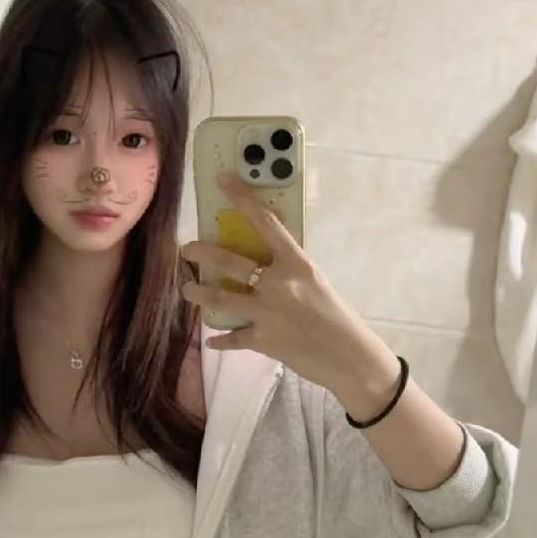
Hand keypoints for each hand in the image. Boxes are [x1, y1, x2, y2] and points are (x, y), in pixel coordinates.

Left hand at [179, 170, 393, 394]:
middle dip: (201, 254)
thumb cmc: (337, 318)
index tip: (222, 179)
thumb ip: (289, 272)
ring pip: (219, 298)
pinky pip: (231, 338)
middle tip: (187, 250)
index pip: (265, 222)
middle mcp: (277, 283)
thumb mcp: (315, 283)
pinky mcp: (261, 340)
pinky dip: (220, 339)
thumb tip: (262, 267)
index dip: (241, 198)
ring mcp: (266, 312)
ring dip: (197, 293)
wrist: (349, 358)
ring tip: (187, 290)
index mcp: (296, 263)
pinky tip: (213, 339)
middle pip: (229, 262)